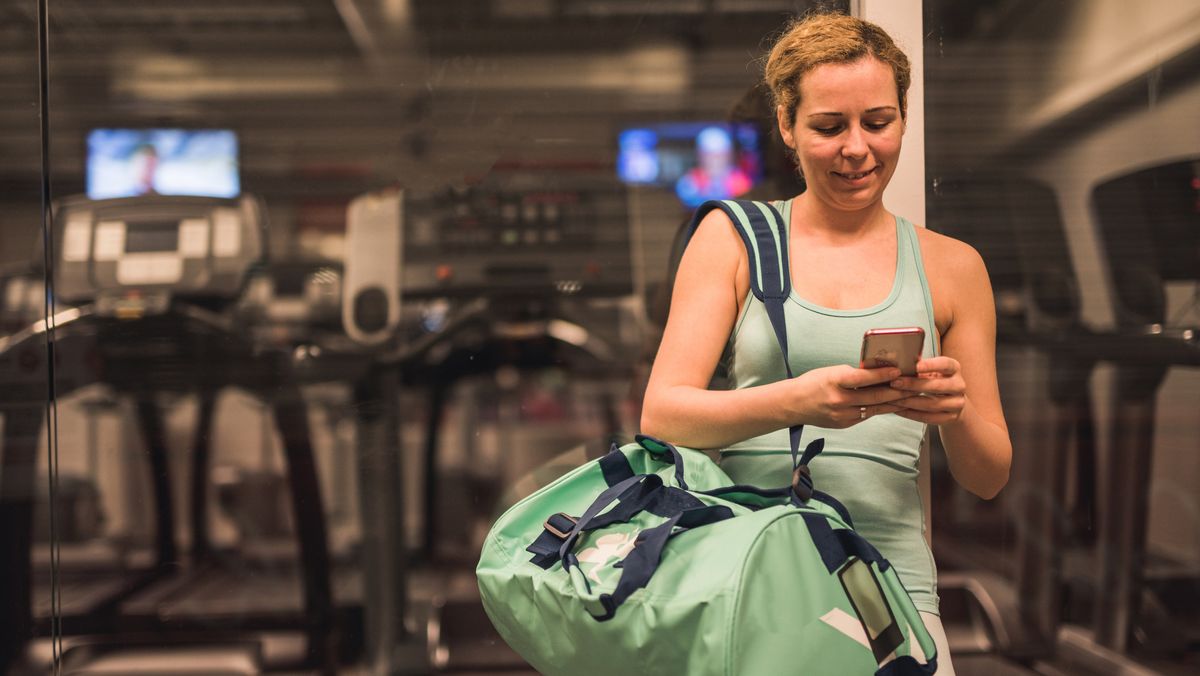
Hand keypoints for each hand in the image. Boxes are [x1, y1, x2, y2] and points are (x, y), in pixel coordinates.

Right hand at [789, 364, 907, 428]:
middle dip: (896, 391)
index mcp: (834, 381)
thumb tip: (879, 374)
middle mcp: (838, 400)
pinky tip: (893, 405)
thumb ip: (853, 375)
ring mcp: (842, 415)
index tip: (898, 370)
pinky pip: (866, 415)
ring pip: (874, 408)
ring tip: (910, 397)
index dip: (881, 375)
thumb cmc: (813, 383)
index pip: (862, 378)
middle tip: (914, 386)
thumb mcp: (831, 372)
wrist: (793, 404)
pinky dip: (880, 409)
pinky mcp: (844, 424)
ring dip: (894, 402)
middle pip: (873, 396)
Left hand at [888, 357, 966, 424]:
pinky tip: (899, 410)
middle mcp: (959, 385)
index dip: (930, 365)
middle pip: (937, 386)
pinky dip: (912, 414)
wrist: (952, 401)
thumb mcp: (931, 371)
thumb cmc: (935, 380)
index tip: (914, 366)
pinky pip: (929, 418)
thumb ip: (919, 366)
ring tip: (892, 398)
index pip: (945, 364)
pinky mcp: (951, 417)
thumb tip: (900, 360)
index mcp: (954, 368)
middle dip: (913, 385)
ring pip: (932, 404)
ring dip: (909, 402)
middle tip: (894, 383)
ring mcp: (957, 403)